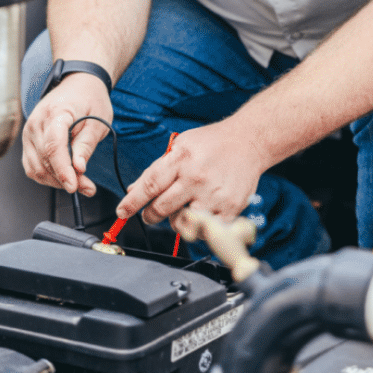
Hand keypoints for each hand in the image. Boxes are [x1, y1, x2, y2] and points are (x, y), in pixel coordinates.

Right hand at [22, 75, 112, 195]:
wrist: (78, 83)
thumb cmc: (90, 99)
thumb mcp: (99, 120)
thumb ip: (87, 144)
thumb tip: (78, 168)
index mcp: (56, 113)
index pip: (54, 146)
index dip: (63, 169)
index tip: (74, 186)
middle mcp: (36, 122)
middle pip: (45, 160)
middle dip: (65, 179)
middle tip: (88, 187)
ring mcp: (29, 131)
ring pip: (36, 167)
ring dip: (56, 181)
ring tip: (80, 184)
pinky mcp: (28, 140)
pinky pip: (33, 165)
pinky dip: (47, 176)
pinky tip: (64, 177)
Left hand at [115, 120, 265, 227]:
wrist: (250, 141)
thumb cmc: (213, 143)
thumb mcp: (182, 145)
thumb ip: (158, 168)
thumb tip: (135, 190)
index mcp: (182, 159)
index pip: (149, 185)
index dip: (132, 202)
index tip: (122, 212)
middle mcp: (197, 178)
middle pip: (161, 209)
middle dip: (151, 215)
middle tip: (151, 213)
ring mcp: (214, 195)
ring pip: (182, 224)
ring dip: (176, 220)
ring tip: (183, 208)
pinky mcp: (230, 209)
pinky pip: (205, 231)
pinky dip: (199, 227)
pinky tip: (201, 213)